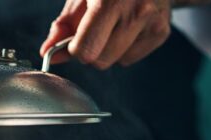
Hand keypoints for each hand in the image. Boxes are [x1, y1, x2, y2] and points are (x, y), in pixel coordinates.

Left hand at [40, 0, 171, 68]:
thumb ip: (63, 26)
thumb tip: (48, 53)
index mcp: (111, 0)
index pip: (86, 50)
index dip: (75, 49)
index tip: (75, 39)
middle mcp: (136, 10)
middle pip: (100, 60)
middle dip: (91, 51)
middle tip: (94, 29)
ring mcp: (152, 21)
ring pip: (116, 62)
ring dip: (107, 50)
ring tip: (112, 25)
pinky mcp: (162, 31)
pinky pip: (131, 59)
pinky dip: (124, 49)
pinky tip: (126, 27)